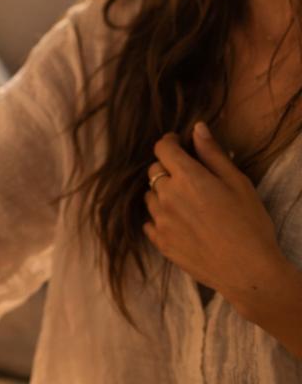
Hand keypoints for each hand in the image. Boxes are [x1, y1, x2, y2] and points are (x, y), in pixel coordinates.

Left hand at [144, 122, 290, 313]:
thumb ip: (213, 154)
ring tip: (186, 201)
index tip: (177, 143)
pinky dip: (160, 217)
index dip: (169, 142)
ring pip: (150, 196)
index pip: (162, 148)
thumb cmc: (250, 225)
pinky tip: (179, 222)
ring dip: (162, 193)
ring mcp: (160, 220)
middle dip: (167, 167)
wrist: (249, 272)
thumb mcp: (238, 183)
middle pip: (154, 171)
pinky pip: (149, 221)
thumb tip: (196, 127)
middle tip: (188, 175)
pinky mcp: (160, 242)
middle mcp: (167, 196)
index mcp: (187, 178)